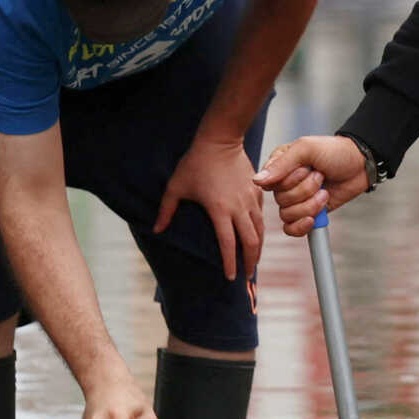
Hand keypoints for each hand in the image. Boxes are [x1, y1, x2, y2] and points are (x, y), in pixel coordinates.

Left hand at [155, 138, 263, 278]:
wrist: (220, 140)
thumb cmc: (195, 163)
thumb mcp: (176, 187)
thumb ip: (166, 210)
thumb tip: (157, 231)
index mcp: (219, 210)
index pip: (228, 244)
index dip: (230, 264)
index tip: (230, 278)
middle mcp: (239, 207)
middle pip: (251, 242)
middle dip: (250, 262)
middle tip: (246, 277)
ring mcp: (250, 199)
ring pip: (260, 230)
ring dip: (258, 248)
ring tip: (254, 261)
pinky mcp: (257, 191)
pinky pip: (261, 215)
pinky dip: (260, 229)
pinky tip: (256, 235)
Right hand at [254, 135, 372, 236]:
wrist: (360, 164)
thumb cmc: (334, 151)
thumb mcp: (306, 149)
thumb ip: (282, 164)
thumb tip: (257, 181)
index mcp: (280, 165)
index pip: (269, 183)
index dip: (289, 180)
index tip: (306, 168)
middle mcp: (285, 183)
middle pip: (281, 200)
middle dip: (305, 190)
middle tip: (320, 176)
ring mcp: (296, 199)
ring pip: (287, 215)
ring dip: (310, 205)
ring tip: (324, 192)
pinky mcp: (307, 213)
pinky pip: (291, 229)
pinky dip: (301, 226)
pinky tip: (313, 218)